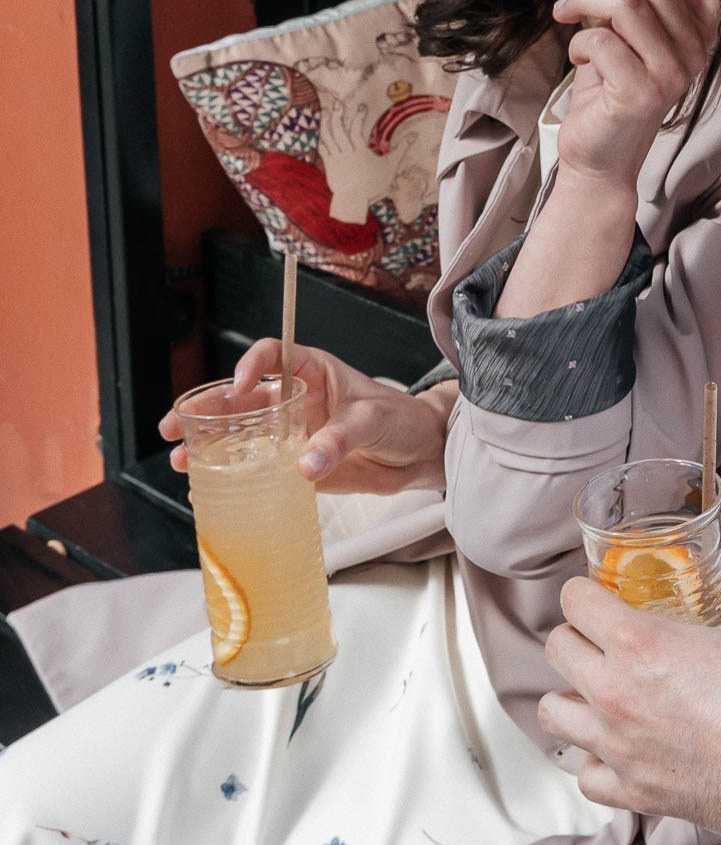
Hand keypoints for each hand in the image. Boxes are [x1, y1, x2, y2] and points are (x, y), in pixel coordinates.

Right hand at [159, 341, 457, 494]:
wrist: (420, 453)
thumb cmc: (402, 420)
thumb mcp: (373, 419)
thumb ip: (340, 438)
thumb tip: (306, 464)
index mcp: (312, 371)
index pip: (272, 356)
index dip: (251, 366)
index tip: (240, 386)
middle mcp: (295, 400)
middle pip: (240, 399)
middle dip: (204, 408)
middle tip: (174, 424)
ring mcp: (292, 434)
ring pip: (241, 435)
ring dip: (209, 445)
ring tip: (181, 458)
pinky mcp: (296, 466)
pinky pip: (258, 469)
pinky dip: (233, 477)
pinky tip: (208, 488)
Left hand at [539, 577, 720, 836]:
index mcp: (639, 642)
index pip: (574, 602)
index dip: (584, 592)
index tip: (595, 596)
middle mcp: (615, 692)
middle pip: (556, 650)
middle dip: (575, 637)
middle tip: (599, 639)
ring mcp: (618, 746)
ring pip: (553, 713)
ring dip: (571, 697)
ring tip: (596, 694)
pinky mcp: (632, 791)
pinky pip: (585, 775)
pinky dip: (594, 760)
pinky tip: (615, 749)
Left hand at [551, 0, 720, 186]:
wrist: (597, 154)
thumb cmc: (610, 85)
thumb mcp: (620, 22)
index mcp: (696, 27)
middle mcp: (694, 49)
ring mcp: (673, 73)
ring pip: (624, 5)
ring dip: (581, 2)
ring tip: (563, 14)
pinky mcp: (644, 93)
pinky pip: (603, 41)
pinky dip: (578, 42)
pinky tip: (578, 56)